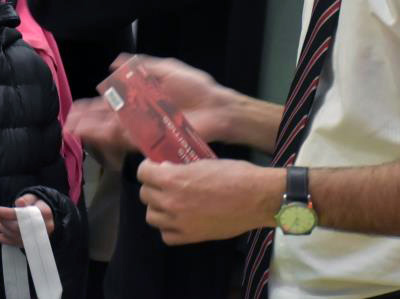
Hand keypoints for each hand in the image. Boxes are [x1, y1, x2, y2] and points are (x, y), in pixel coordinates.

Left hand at [0, 194, 53, 246]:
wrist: (47, 216)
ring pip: (15, 237)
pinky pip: (15, 244)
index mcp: (44, 213)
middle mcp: (42, 228)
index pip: (23, 214)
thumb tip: (18, 202)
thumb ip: (26, 199)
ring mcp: (37, 238)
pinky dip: (4, 240)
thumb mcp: (34, 197)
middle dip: (4, 222)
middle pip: (18, 228)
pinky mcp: (31, 244)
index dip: (8, 213)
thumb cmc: (38, 204)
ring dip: (2, 229)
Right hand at [66, 55, 237, 165]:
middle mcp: (139, 115)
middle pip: (107, 119)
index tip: (75, 109)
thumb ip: (142, 66)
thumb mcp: (167, 69)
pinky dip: (112, 137)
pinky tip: (97, 135)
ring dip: (94, 130)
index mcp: (140, 98)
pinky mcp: (153, 138)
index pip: (111, 103)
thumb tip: (115, 61)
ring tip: (75, 130)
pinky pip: (129, 139)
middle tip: (69, 123)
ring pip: (113, 130)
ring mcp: (145, 128)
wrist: (217, 107)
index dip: (92, 107)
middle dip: (88, 121)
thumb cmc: (196, 88)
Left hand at [138, 159, 283, 244]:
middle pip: (145, 195)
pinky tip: (179, 220)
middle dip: (153, 186)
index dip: (148, 168)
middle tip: (166, 183)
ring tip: (172, 202)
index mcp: (173, 179)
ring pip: (151, 216)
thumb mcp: (203, 163)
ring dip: (158, 207)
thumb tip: (165, 170)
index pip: (142, 173)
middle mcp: (171, 202)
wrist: (257, 198)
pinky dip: (169, 228)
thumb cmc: (234, 174)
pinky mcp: (191, 237)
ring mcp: (179, 222)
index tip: (155, 167)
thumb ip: (180, 169)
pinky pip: (166, 236)